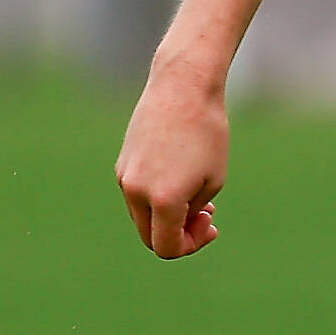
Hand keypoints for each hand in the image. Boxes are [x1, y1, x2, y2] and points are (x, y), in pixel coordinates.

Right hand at [116, 60, 229, 258]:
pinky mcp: (122, 163)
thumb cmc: (207, 133)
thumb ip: (192, 211)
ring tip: (198, 197)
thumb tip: (177, 223)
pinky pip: (138, 194)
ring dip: (168, 216)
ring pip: (143, 216)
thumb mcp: (213, 180)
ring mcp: (124, 177)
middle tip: (206, 216)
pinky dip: (157, 197)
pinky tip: (180, 179)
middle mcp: (135, 192)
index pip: (167, 247)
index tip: (210, 224)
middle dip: (178, 234)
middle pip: (150, 237)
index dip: (191, 245)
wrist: (182, 87)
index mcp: (162, 200)